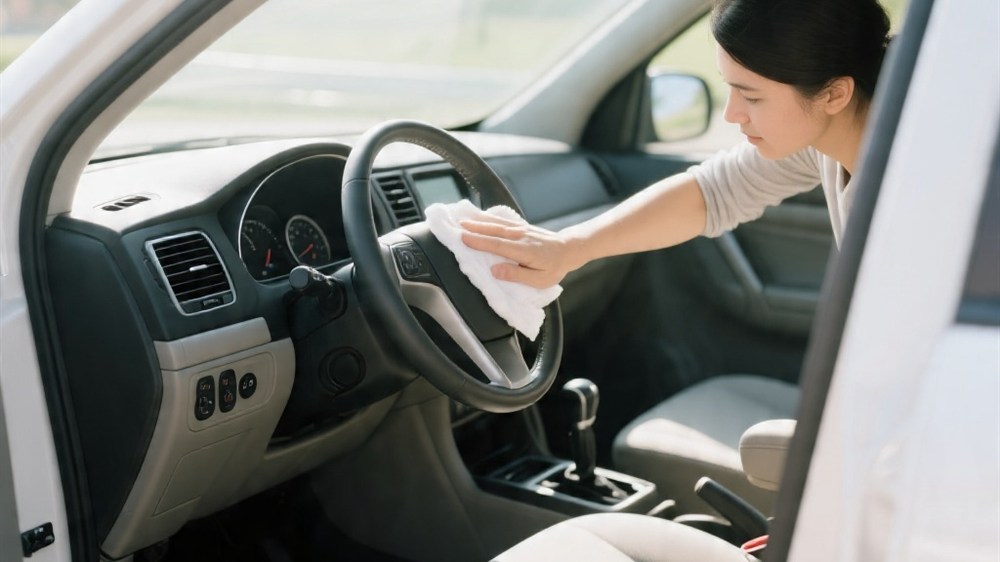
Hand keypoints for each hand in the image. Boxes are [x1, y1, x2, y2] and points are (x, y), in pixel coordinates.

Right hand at [460, 215, 581, 288]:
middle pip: (494, 230)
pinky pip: (503, 220)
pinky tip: (479, 215)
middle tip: (456, 226)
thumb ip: (517, 274)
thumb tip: (495, 271)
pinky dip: (489, 217)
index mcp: (524, 250)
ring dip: (479, 220)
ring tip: (462, 219)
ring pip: (497, 223)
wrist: (569, 249)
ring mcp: (521, 228)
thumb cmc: (554, 267)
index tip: (462, 238)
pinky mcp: (521, 226)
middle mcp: (521, 236)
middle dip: (474, 227)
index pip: (497, 245)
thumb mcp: (539, 279)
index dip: (479, 241)